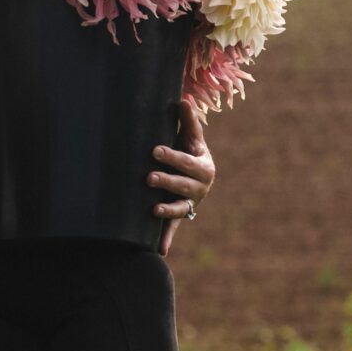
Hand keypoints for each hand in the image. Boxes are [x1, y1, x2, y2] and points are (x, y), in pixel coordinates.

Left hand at [151, 96, 214, 256]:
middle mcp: (199, 187)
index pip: (187, 161)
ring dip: (167, 209)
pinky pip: (173, 227)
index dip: (172, 157)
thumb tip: (183, 100)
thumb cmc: (189, 151)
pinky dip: (166, 239)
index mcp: (203, 166)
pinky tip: (159, 251)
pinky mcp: (180, 215)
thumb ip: (189, 122)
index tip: (154, 151)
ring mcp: (189, 202)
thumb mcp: (191, 138)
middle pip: (183, 184)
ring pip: (180, 207)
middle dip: (167, 181)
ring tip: (153, 209)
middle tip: (149, 177)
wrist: (196, 174)